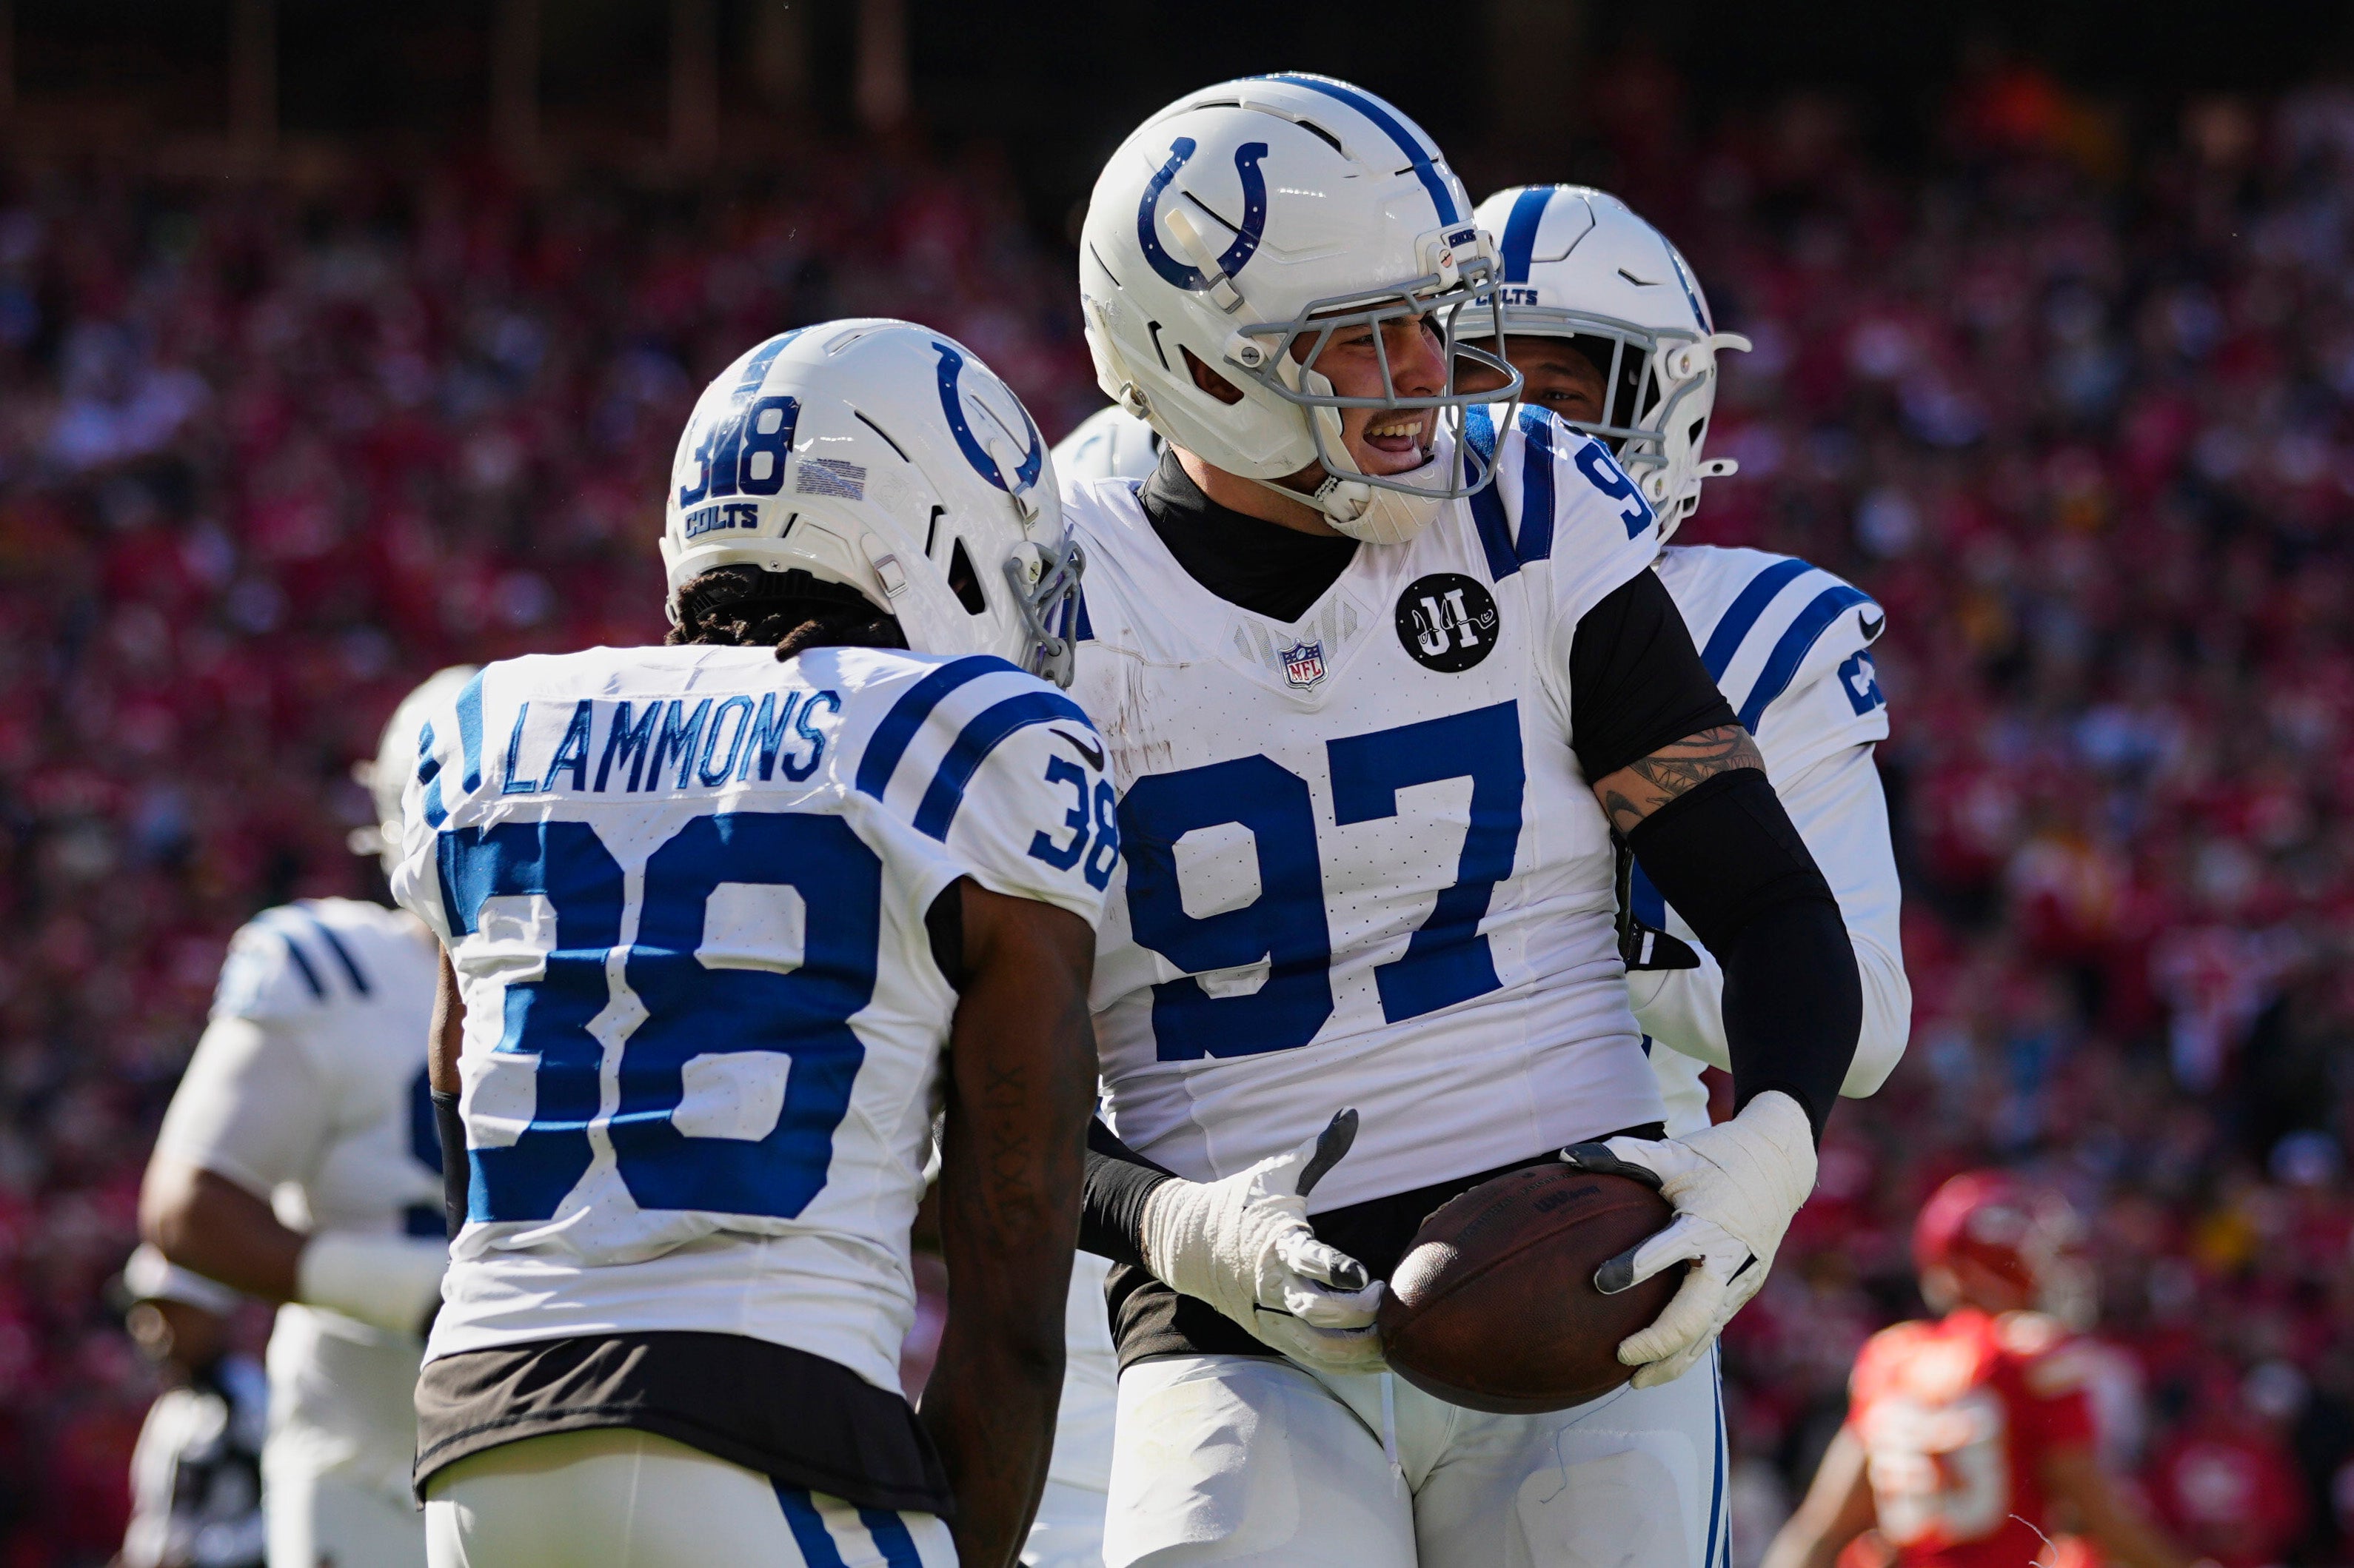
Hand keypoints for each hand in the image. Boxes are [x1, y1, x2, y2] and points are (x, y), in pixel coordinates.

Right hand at [1137, 1109, 1385, 1375]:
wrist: (1187, 1241)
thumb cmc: (1242, 1202)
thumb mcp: (1279, 1172)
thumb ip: (1320, 1149)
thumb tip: (1351, 1113)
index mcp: (1276, 1242)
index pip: (1307, 1259)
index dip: (1335, 1269)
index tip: (1360, 1273)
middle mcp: (1272, 1284)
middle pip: (1316, 1312)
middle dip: (1357, 1312)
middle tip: (1383, 1296)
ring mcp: (1269, 1315)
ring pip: (1317, 1347)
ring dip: (1358, 1349)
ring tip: (1391, 1337)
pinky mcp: (1270, 1334)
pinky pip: (1313, 1359)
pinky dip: (1347, 1364)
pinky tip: (1377, 1359)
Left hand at [1562, 1090, 1814, 1386]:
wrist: (1781, 1164)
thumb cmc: (1718, 1156)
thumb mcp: (1672, 1152)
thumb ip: (1621, 1155)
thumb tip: (1566, 1155)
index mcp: (1709, 1222)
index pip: (1670, 1250)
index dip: (1635, 1266)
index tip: (1599, 1281)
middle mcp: (1728, 1258)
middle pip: (1695, 1313)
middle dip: (1658, 1340)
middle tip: (1620, 1354)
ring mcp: (1741, 1279)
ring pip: (1706, 1332)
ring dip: (1673, 1360)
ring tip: (1635, 1382)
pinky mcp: (1745, 1289)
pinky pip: (1714, 1327)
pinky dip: (1689, 1350)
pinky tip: (1661, 1367)